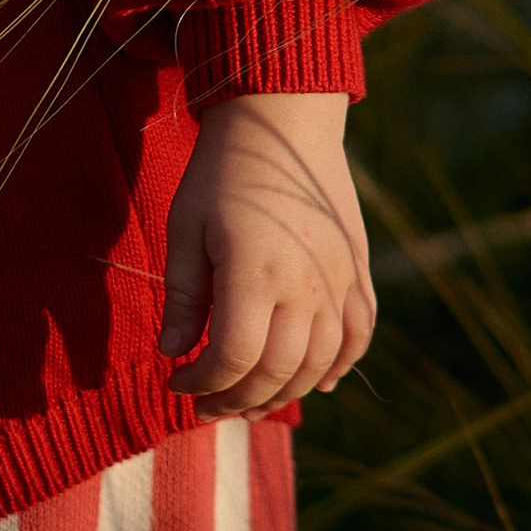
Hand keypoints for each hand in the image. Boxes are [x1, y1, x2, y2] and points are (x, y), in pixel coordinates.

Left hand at [161, 88, 372, 414]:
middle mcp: (306, 284)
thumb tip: (172, 352)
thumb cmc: (222, 174)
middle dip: (237, 400)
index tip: (176, 381)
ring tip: (249, 401)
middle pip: (277, 372)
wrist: (283, 124)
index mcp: (255, 274)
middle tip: (206, 406)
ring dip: (283, 393)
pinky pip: (358, 336)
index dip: (203, 382)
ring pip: (319, 364)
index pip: (234, 359)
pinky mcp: (357, 273)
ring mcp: (339, 281)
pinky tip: (316, 382)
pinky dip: (339, 366)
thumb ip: (184, 296)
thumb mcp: (186, 229)